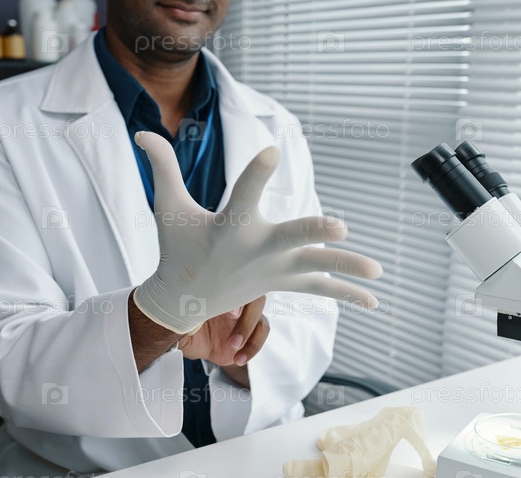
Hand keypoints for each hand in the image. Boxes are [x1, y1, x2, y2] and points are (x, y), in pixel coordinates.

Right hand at [132, 131, 382, 334]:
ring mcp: (273, 270)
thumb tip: (142, 133)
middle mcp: (254, 250)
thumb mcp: (167, 208)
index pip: (244, 193)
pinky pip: (319, 289)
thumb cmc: (176, 247)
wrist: (183, 300)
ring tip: (378, 272)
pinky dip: (346, 294)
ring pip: (314, 268)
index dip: (257, 172)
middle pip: (290, 239)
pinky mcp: (283, 281)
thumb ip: (162, 168)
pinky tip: (375, 300)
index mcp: (229, 227)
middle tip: (341, 228)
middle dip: (314, 234)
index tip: (273, 151)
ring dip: (346, 270)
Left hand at [179, 296, 268, 367]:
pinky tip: (238, 358)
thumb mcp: (180, 313)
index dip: (238, 298)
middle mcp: (235, 302)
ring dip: (249, 333)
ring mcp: (243, 320)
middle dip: (247, 315)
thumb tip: (191, 309)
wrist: (179, 337)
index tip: (230, 312)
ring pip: (261, 321)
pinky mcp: (246, 337)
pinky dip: (252, 349)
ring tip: (234, 346)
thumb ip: (188, 310)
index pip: (237, 286)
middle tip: (233, 324)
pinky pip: (257, 340)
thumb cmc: (179, 317)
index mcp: (220, 290)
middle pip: (256, 301)